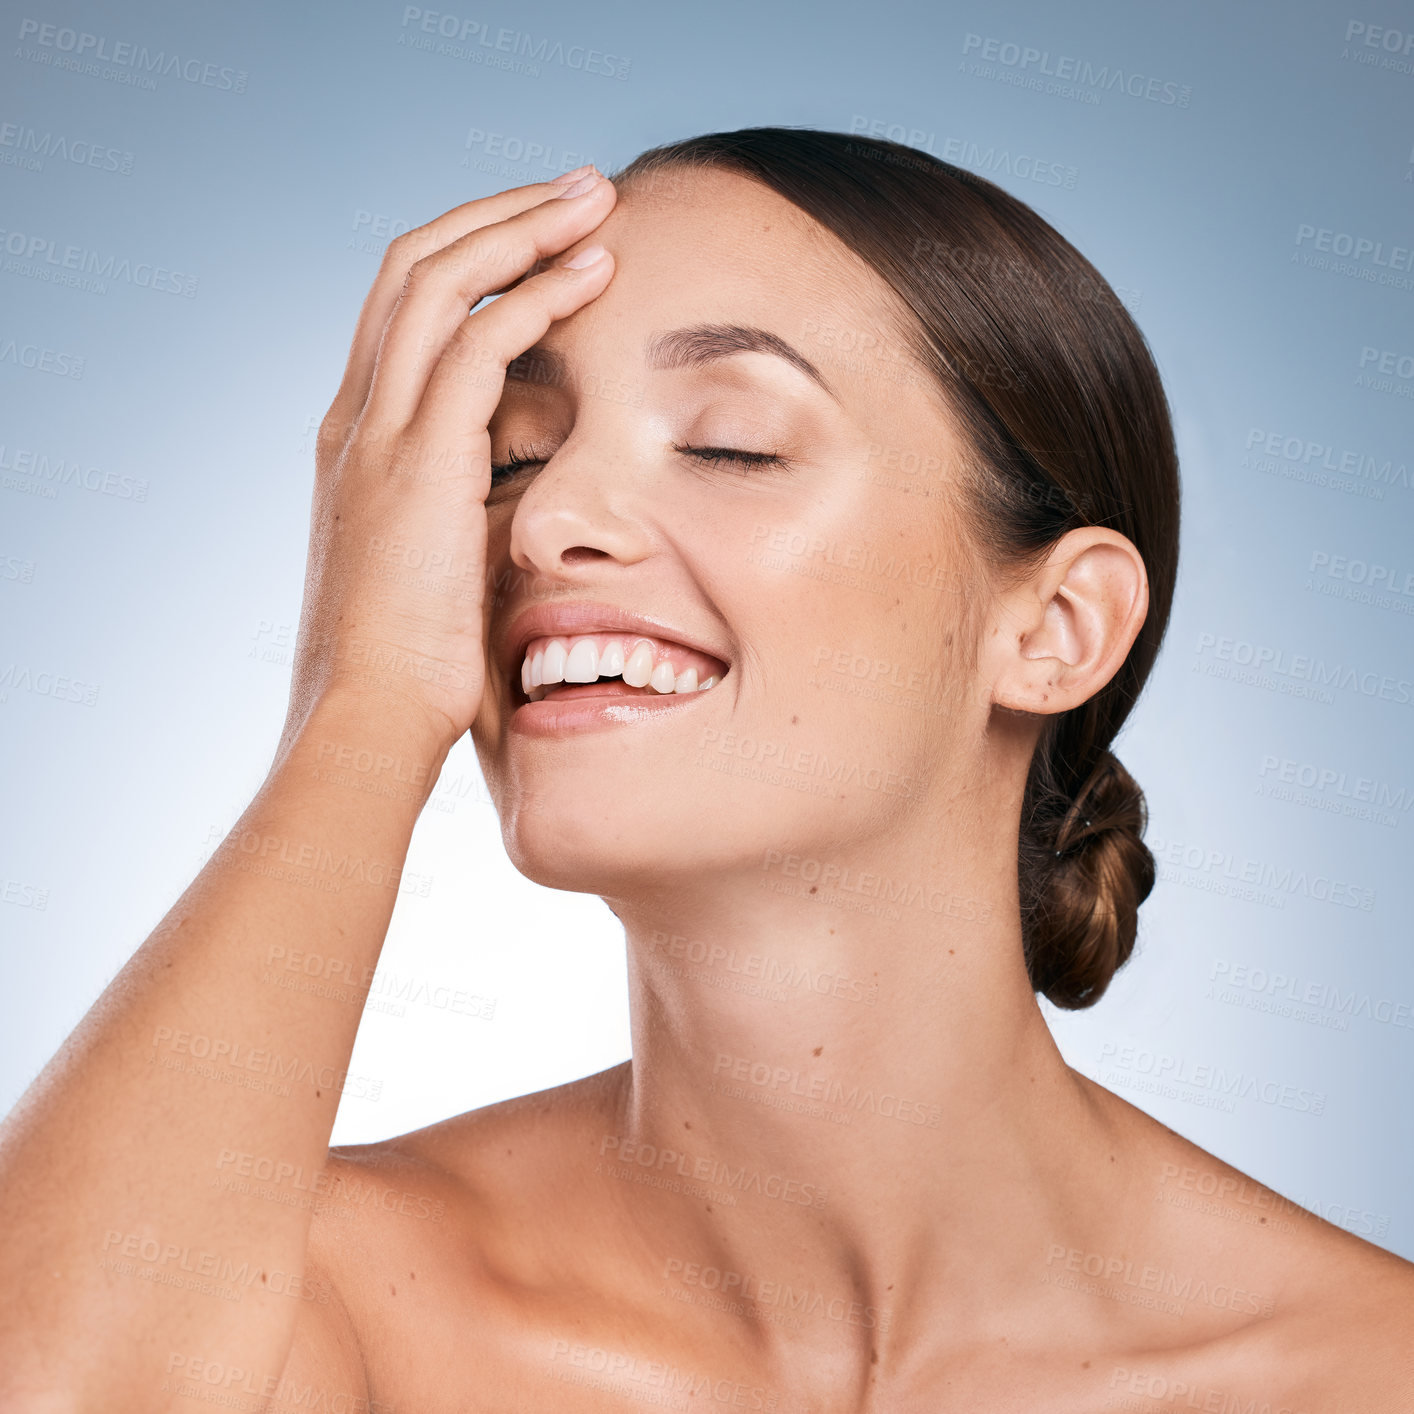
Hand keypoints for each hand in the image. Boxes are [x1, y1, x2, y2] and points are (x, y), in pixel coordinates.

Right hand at [283, 169, 616, 750]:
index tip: (542, 240)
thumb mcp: (427, 570)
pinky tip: (594, 275)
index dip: (472, 257)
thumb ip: (457, 517)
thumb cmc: (405, 670)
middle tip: (577, 188)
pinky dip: (538, 296)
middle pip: (414, 266)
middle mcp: (355, 418)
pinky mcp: (418, 461)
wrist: (363, 722)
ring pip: (443, 281)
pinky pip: (480, 343)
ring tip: (597, 199)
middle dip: (498, 213)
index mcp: (355, 440)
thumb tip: (510, 507)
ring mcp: (378, 433)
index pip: (404, 309)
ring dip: (524, 228)